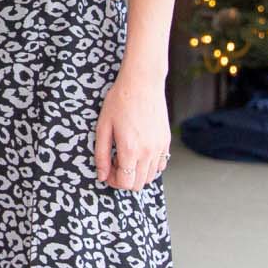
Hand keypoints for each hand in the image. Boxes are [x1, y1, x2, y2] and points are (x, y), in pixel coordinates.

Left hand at [94, 69, 170, 191]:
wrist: (142, 83)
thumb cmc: (119, 101)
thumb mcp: (103, 127)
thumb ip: (101, 155)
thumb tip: (101, 175)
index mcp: (130, 150)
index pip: (125, 183)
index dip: (113, 181)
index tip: (107, 170)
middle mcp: (148, 152)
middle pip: (138, 184)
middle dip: (124, 179)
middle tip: (115, 163)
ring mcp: (159, 147)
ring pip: (150, 177)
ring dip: (137, 173)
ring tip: (126, 156)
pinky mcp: (166, 141)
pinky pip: (161, 164)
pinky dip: (150, 166)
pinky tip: (139, 152)